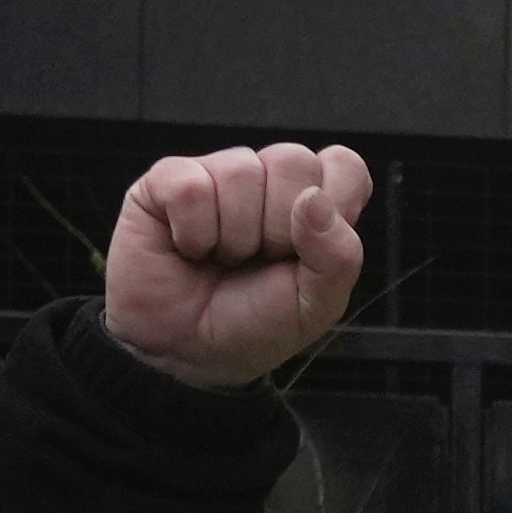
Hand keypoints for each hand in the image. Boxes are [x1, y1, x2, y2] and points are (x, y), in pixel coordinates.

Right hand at [104, 141, 376, 389]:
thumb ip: (337, 256)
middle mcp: (267, 179)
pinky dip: (193, 234)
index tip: (309, 251)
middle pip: (294, 160)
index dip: (334, 205)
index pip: (344, 166)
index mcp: (312, 203)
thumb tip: (315, 199)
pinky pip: (191, 188)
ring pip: (241, 173)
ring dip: (234, 237)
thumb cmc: (252, 323)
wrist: (186, 352)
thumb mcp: (314, 306)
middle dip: (280, 228)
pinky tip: (188, 249)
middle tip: (257, 261)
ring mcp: (217, 173)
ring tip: (221, 259)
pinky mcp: (167, 180)